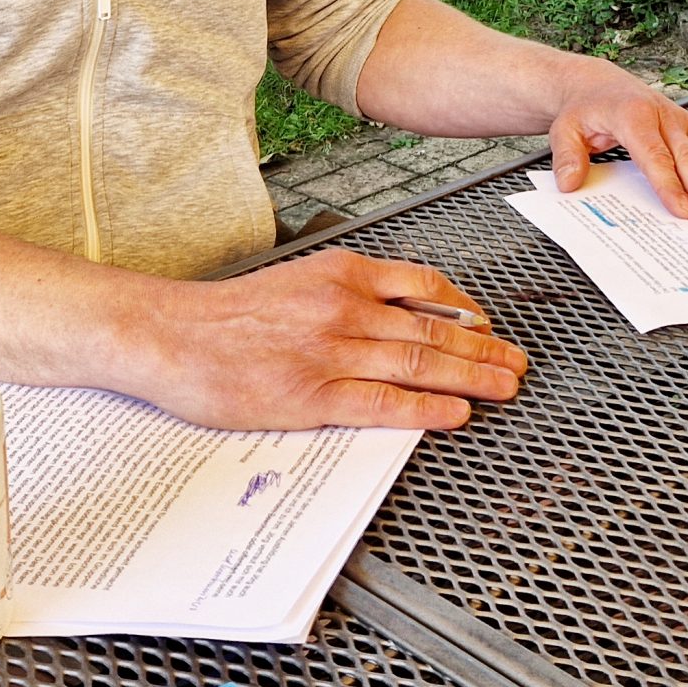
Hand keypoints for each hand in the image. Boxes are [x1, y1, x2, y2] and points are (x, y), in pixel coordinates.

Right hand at [130, 249, 527, 430]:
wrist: (172, 334)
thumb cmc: (226, 314)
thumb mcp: (297, 280)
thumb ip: (346, 291)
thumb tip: (394, 308)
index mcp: (342, 273)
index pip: (423, 284)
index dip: (465, 309)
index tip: (487, 324)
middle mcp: (345, 307)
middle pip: (434, 327)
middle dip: (484, 348)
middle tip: (516, 361)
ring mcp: (332, 351)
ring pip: (420, 362)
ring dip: (472, 377)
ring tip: (504, 387)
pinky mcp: (314, 396)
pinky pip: (384, 401)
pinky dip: (427, 408)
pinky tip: (456, 413)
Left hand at [548, 65, 687, 220]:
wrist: (600, 84)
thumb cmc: (586, 110)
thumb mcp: (564, 130)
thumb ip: (567, 156)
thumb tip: (570, 183)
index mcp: (633, 116)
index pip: (654, 156)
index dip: (670, 185)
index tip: (683, 211)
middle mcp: (663, 116)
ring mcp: (682, 120)